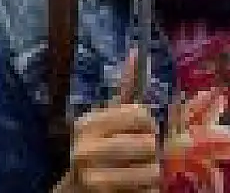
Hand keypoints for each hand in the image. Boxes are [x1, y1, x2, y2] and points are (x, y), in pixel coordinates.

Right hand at [63, 49, 160, 191]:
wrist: (76, 192)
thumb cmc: (100, 150)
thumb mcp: (109, 119)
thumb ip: (125, 89)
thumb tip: (138, 52)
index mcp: (87, 124)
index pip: (141, 115)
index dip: (148, 125)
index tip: (138, 132)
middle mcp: (84, 151)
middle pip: (149, 144)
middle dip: (152, 152)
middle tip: (139, 157)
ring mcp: (92, 179)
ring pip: (153, 172)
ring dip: (152, 175)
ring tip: (136, 174)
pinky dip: (147, 192)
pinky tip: (133, 190)